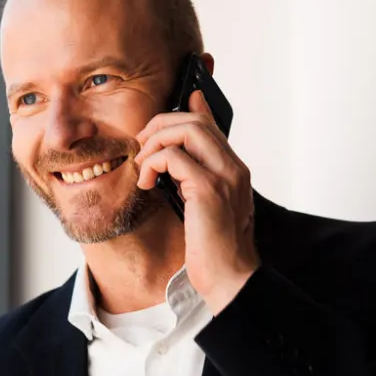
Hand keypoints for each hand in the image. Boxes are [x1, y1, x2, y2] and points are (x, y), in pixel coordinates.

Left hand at [134, 89, 259, 310]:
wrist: (229, 277)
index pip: (212, 126)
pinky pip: (173, 158)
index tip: (179, 98)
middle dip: (160, 125)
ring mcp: (224, 177)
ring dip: (154, 143)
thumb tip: (173, 161)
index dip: (192, 108)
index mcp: (234, 170)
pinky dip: (152, 164)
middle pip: (195, 122)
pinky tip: (147, 183)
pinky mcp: (208, 190)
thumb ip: (191, 181)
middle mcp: (233, 168)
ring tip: (143, 166)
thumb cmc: (213, 248)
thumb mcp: (202, 208)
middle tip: (141, 145)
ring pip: (186, 131)